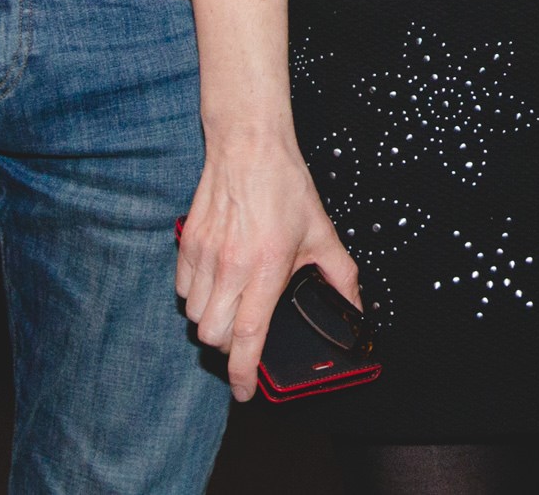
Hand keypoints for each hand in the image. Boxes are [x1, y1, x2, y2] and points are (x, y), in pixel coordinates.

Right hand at [175, 140, 360, 401]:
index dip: (243, 373)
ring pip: (195, 316)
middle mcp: (231, 267)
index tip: (245, 392)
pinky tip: (217, 284)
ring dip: (212, 322)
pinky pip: (183, 291)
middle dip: (228, 347)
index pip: (247, 336)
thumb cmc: (285, 187)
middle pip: (213, 336)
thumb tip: (355, 309)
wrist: (248, 146)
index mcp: (267, 268)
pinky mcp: (187, 245)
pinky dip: (197, 298)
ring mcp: (205, 256)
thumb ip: (341, 276)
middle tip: (247, 336)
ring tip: (233, 306)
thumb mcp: (322, 233)